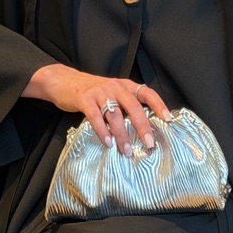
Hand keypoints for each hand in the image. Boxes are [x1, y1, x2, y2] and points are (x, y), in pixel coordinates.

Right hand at [23, 64, 171, 155]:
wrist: (64, 81)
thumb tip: (142, 128)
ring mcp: (99, 92)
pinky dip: (102, 131)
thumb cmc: (92, 92)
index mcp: (125, 86)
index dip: (159, 105)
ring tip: (126, 151)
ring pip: (115, 115)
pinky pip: (95, 117)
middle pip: (133, 107)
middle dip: (142, 126)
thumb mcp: (112, 94)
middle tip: (149, 143)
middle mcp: (115, 87)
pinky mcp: (84, 99)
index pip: (147, 92)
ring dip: (122, 135)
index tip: (168, 119)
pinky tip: (108, 143)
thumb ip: (125, 105)